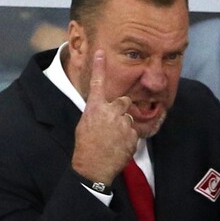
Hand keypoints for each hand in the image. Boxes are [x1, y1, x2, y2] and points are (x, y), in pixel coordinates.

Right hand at [72, 50, 138, 184]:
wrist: (93, 167)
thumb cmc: (86, 146)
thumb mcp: (85, 125)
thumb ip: (97, 113)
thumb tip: (103, 111)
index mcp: (95, 108)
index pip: (97, 83)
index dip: (99, 67)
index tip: (101, 52)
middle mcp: (110, 111)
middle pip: (124, 101)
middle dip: (122, 110)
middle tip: (113, 124)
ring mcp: (123, 122)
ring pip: (129, 118)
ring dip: (125, 126)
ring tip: (114, 140)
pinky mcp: (133, 134)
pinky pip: (134, 132)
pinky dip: (128, 139)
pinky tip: (119, 146)